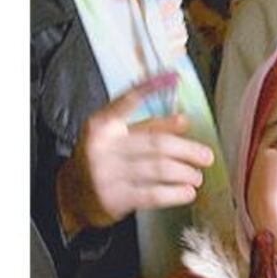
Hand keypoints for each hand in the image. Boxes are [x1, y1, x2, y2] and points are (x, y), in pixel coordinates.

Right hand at [56, 85, 214, 237]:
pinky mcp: (114, 199)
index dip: (150, 87)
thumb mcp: (116, 139)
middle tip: (206, 156)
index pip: (128, 100)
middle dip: (187, 149)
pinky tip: (187, 192)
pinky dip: (175, 193)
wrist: (71, 197)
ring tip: (197, 175)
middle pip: (155, 143)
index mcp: (102, 125)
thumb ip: (148, 127)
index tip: (173, 78)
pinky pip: (153, 194)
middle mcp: (103, 147)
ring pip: (158, 169)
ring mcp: (107, 174)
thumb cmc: (100, 161)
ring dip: (184, 173)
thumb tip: (184, 119)